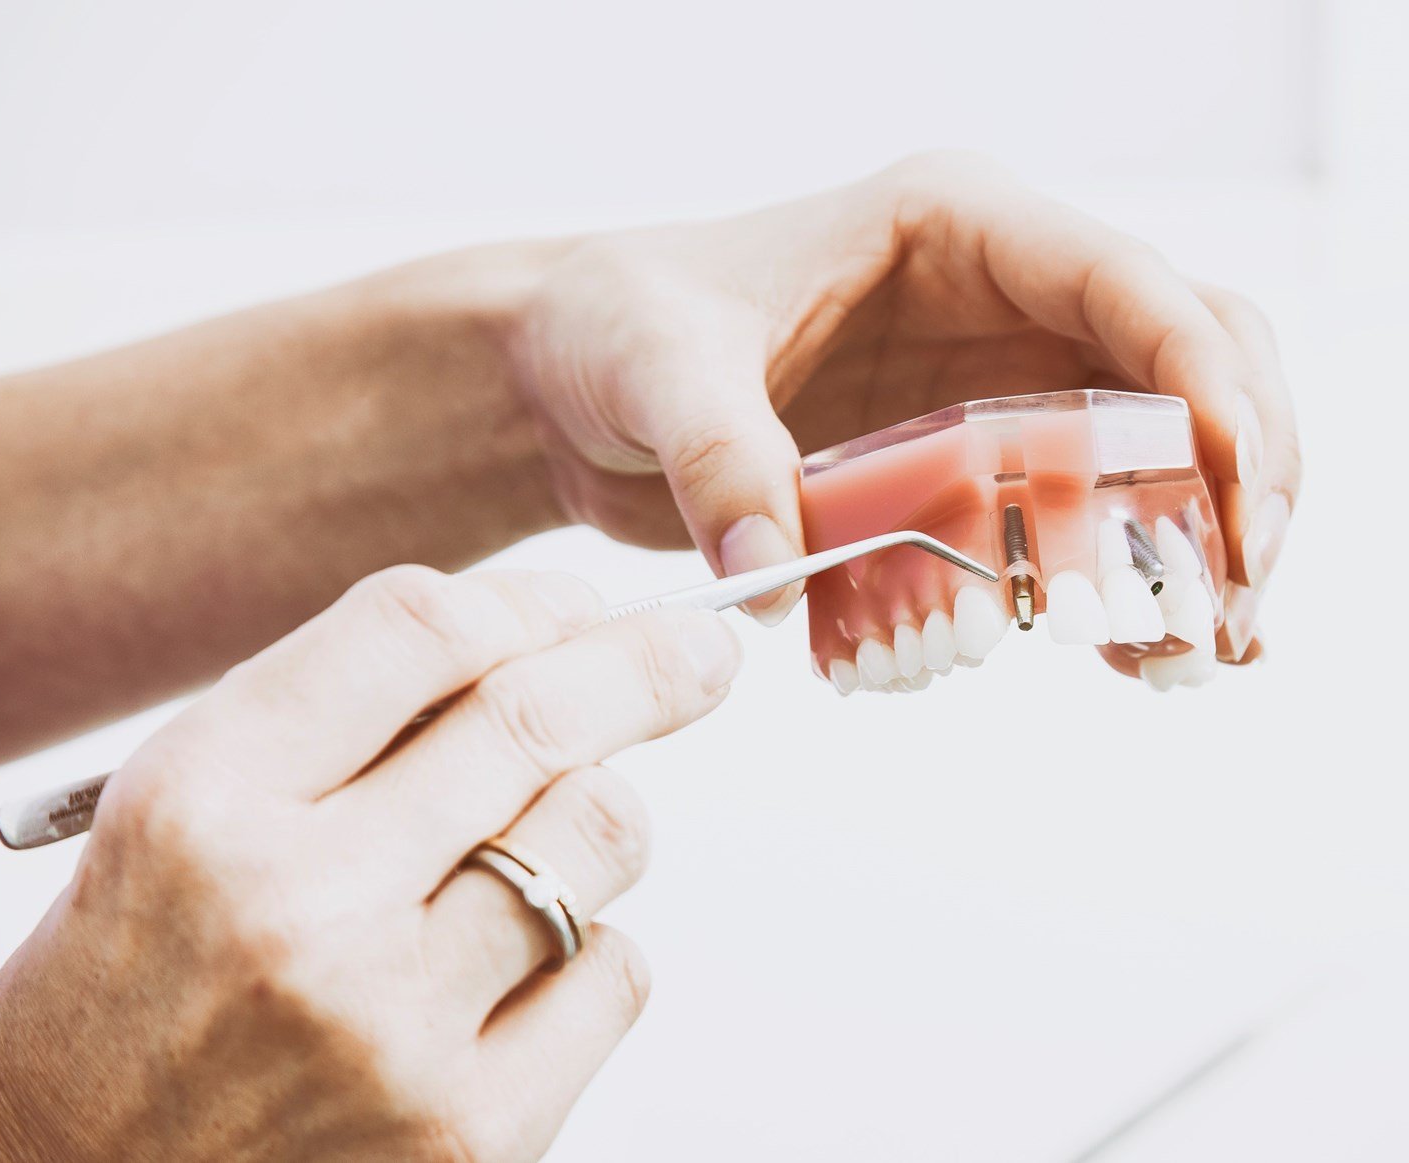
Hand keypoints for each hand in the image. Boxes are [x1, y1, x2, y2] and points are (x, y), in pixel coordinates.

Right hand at [0, 567, 740, 1161]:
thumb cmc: (131, 989)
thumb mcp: (184, 813)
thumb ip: (342, 719)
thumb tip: (539, 640)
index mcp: (206, 801)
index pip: (416, 631)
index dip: (526, 599)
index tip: (577, 606)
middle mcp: (300, 909)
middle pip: (536, 718)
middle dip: (647, 663)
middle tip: (700, 652)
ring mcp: (394, 1030)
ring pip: (601, 834)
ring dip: (597, 815)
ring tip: (541, 843)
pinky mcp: (469, 1133)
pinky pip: (618, 970)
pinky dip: (594, 946)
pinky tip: (521, 968)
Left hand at [508, 153, 1297, 659]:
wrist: (569, 382)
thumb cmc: (613, 325)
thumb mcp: (656, 367)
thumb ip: (720, 460)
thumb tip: (777, 574)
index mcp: (955, 232)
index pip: (1128, 287)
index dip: (1206, 383)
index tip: (1234, 494)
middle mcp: (998, 304)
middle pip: (1185, 367)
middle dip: (1234, 478)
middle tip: (1231, 602)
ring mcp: (987, 391)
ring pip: (1151, 452)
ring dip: (1194, 548)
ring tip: (1202, 651)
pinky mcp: (959, 472)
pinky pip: (1073, 522)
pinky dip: (1116, 584)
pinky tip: (1137, 658)